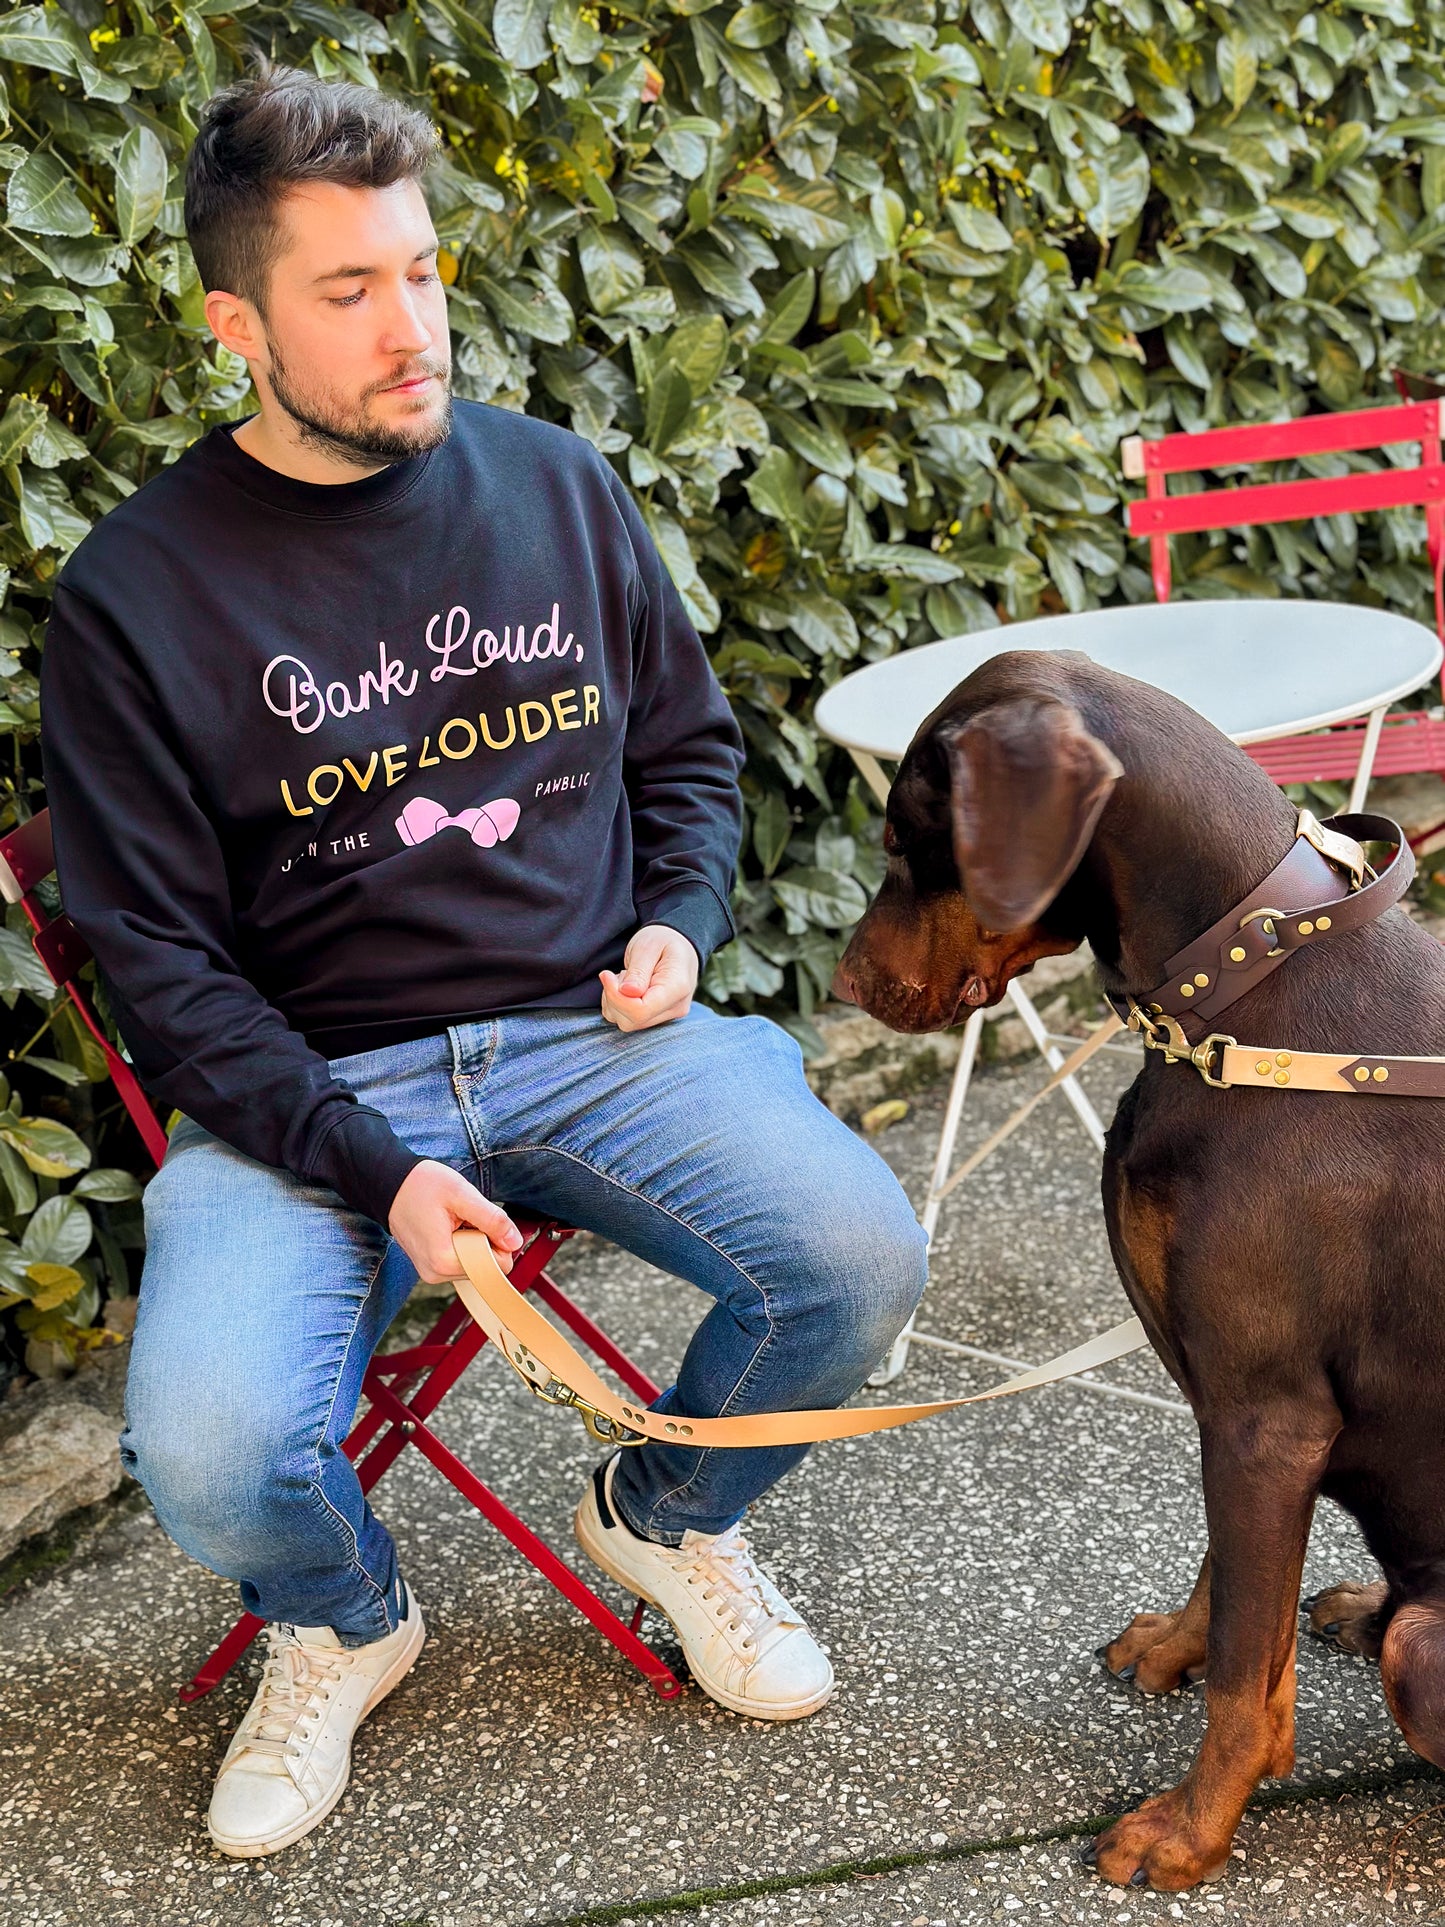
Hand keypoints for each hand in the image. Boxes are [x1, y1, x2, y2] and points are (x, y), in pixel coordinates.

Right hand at [388, 1159, 522, 1283]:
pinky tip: (448, 1227)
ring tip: (453, 1220)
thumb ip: (492, 1219)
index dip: (499, 1240)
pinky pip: (460, 1261)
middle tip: (464, 1217)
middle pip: (486, 1267)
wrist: (389, 1184)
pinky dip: (462, 1244)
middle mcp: (436, 1274)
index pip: (497, 1266)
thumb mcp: (462, 1195)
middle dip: (484, 1240)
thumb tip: (515, 1242)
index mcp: (444, 1260)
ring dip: (473, 1241)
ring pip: (474, 1264)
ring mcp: (432, 1273)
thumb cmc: (421, 1186)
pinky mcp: (431, 1267)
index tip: (482, 1219)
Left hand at [599, 923, 698, 1032]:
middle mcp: (676, 1007)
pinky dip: (618, 1006)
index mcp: (677, 987)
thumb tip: (628, 992)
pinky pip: (628, 1021)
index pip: (640, 1010)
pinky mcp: (658, 1018)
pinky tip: (626, 987)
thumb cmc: (662, 940)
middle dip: (614, 998)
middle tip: (617, 974)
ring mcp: (668, 1015)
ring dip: (615, 1001)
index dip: (616, 997)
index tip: (606, 974)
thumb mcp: (648, 946)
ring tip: (626, 977)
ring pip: (628, 1023)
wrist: (676, 945)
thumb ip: (638, 971)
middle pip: (633, 1020)